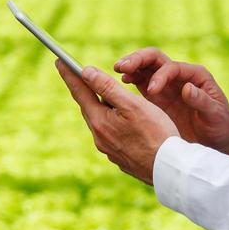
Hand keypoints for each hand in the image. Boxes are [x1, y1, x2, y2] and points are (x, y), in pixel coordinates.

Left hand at [56, 60, 177, 185]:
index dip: (69, 75)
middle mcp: (100, 138)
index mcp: (100, 122)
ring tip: (102, 95)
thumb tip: (85, 72)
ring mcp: (109, 149)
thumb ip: (107, 87)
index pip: (79, 92)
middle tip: (77, 74)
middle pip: (89, 107)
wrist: (169, 169)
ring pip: (101, 121)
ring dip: (100, 106)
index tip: (59, 61)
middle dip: (84, 90)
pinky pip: (111, 134)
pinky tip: (122, 121)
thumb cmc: (156, 133)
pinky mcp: (120, 157)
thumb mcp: (133, 104)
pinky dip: (112, 121)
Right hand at [114, 48, 228, 157]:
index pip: (172, 68)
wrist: (218, 139)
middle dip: (138, 60)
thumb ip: (202, 101)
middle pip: (155, 59)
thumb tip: (187, 88)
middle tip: (122, 67)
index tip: (152, 90)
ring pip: (144, 68)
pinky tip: (120, 83)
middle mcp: (178, 76)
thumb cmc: (220, 125)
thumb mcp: (215, 114)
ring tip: (118, 70)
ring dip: (131, 67)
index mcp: (194, 75)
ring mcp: (166, 85)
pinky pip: (140, 83)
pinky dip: (130, 80)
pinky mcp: (156, 97)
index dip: (160, 76)